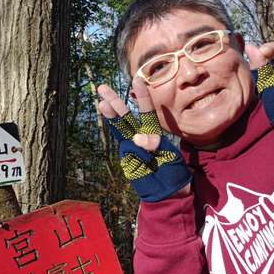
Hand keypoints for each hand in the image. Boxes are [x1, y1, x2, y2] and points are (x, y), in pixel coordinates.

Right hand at [97, 78, 191, 201]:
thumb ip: (155, 145)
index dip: (142, 97)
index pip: (146, 112)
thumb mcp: (169, 157)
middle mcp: (141, 137)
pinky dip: (117, 135)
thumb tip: (137, 137)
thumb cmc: (172, 173)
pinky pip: (121, 145)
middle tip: (103, 88)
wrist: (167, 193)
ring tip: (101, 103)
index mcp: (154, 133)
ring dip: (111, 116)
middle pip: (127, 117)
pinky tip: (107, 124)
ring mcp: (132, 147)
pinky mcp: (127, 158)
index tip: (137, 81)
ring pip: (120, 129)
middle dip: (115, 102)